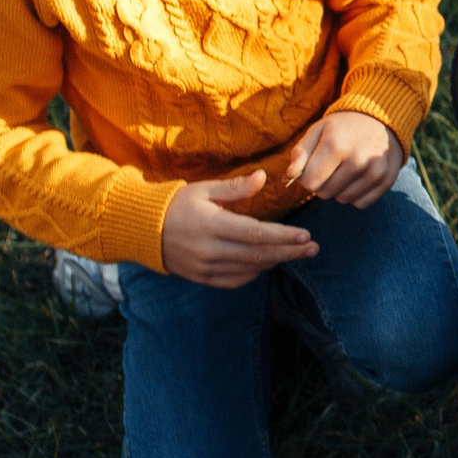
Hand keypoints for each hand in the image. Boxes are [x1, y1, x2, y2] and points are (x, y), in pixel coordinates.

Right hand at [159, 170, 317, 288]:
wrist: (143, 230)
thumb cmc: (176, 204)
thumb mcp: (204, 189)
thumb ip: (236, 188)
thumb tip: (264, 177)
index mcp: (212, 225)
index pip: (256, 234)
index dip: (284, 237)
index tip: (307, 236)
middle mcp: (210, 250)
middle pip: (258, 255)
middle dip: (290, 253)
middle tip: (314, 249)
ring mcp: (205, 267)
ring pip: (250, 269)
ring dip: (275, 261)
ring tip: (297, 253)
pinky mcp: (202, 278)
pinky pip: (235, 280)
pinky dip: (254, 272)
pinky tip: (267, 262)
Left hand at [284, 110, 403, 207]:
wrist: (382, 119)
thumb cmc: (343, 127)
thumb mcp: (318, 131)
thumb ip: (300, 152)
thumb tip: (290, 175)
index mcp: (336, 146)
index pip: (309, 183)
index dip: (307, 177)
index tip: (314, 166)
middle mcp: (357, 160)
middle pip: (324, 193)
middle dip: (322, 183)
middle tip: (331, 166)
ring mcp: (374, 172)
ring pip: (342, 199)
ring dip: (339, 189)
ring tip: (346, 170)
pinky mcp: (386, 181)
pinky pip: (360, 203)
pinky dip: (356, 194)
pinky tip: (359, 177)